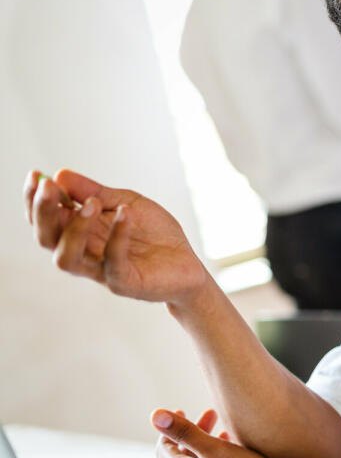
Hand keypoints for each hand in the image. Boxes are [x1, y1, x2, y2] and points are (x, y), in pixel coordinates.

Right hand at [24, 169, 208, 304]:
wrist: (189, 265)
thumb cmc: (155, 235)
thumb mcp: (127, 203)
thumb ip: (96, 191)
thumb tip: (59, 174)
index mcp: (80, 234)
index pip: (45, 219)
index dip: (34, 199)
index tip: (35, 174)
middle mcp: (84, 254)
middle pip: (46, 238)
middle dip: (43, 212)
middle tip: (49, 187)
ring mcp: (101, 271)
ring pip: (67, 257)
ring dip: (74, 228)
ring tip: (92, 203)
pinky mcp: (125, 283)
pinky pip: (113, 261)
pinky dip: (117, 235)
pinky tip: (125, 212)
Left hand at [153, 408, 277, 457]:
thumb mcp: (212, 448)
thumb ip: (184, 431)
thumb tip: (156, 416)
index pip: (164, 449)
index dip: (170, 429)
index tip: (182, 411)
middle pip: (183, 457)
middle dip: (194, 433)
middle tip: (211, 415)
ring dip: (207, 448)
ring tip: (225, 434)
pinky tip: (235, 457)